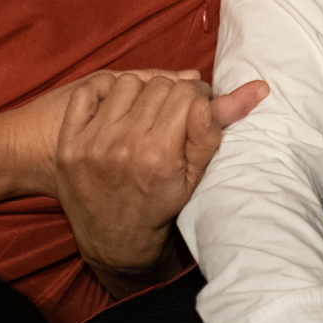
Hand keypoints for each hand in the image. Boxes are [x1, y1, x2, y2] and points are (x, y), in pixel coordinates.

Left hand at [55, 69, 267, 295]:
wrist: (114, 240)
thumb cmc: (160, 206)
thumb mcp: (195, 176)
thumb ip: (215, 130)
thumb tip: (253, 89)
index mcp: (159, 154)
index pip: (187, 93)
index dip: (198, 96)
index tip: (198, 107)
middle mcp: (124, 146)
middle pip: (159, 85)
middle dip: (173, 94)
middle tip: (175, 112)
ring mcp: (92, 142)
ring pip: (127, 83)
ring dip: (141, 92)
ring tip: (146, 112)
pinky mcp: (69, 140)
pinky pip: (90, 91)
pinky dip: (105, 91)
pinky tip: (117, 108)